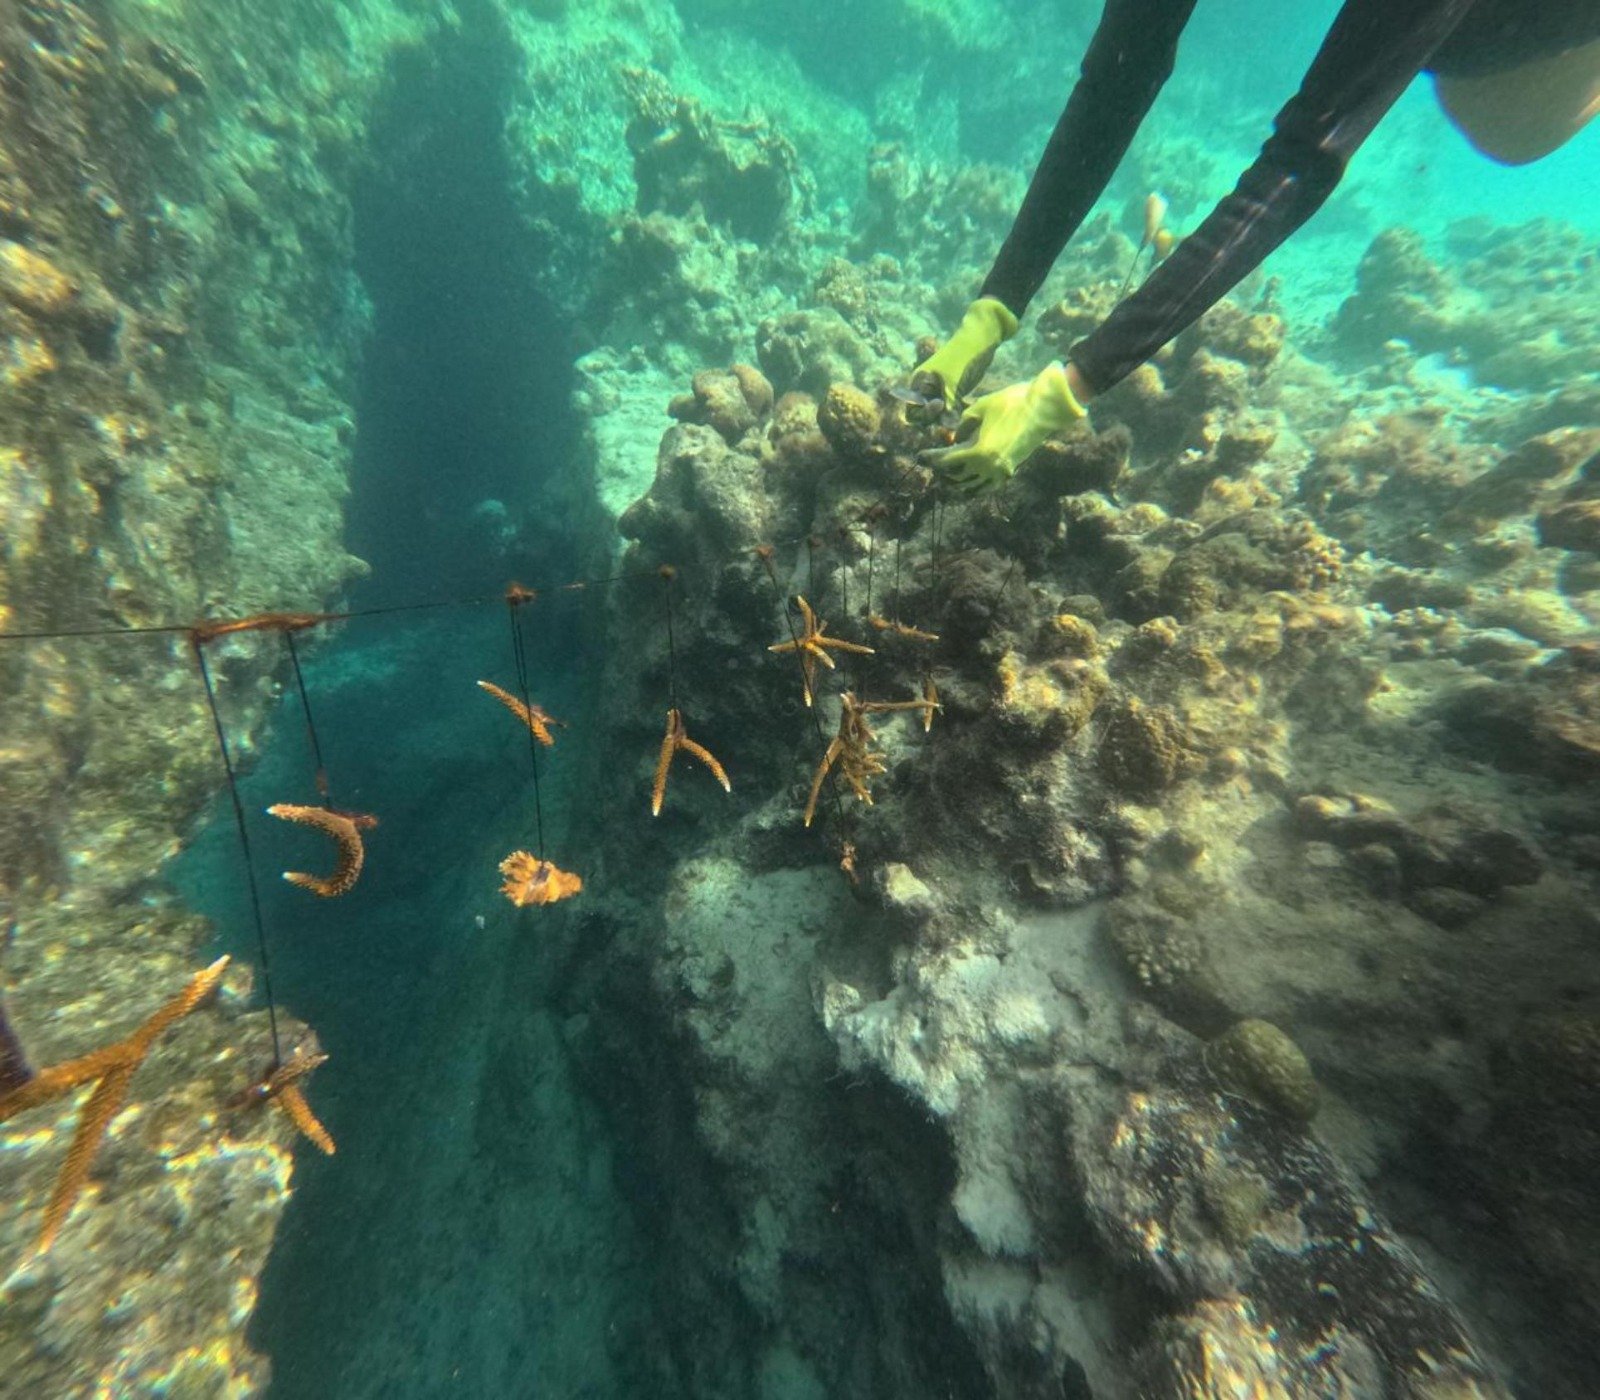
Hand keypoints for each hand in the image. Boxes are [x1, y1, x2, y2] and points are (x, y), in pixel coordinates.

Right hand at [908, 297, 1018, 409]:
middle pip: (925, 416)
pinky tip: (967, 407)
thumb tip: (947, 429)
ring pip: (939, 414)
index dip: (925, 416)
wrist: (980, 339)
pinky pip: (950, 409)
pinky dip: (957, 412)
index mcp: (919, 383)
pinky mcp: (952, 392)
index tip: (941, 407)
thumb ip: (947, 409)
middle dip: (937, 420)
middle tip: (953, 417)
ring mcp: (939, 390)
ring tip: (962, 412)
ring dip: (949, 417)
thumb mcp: (953, 385)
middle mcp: (925, 388)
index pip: (912, 412)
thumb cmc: (962, 359)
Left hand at [922, 362, 1086, 493]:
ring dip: (956, 480)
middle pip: (956, 476)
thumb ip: (963, 425)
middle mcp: (988, 467)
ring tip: (946, 474)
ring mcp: (1001, 472)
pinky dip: (975, 486)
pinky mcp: (1010, 471)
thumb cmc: (1010, 402)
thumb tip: (955, 438)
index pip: (947, 461)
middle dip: (941, 469)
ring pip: (971, 486)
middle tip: (932, 462)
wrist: (1043, 407)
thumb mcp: (979, 408)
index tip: (920, 456)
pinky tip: (968, 483)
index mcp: (979, 451)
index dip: (931, 458)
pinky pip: (987, 486)